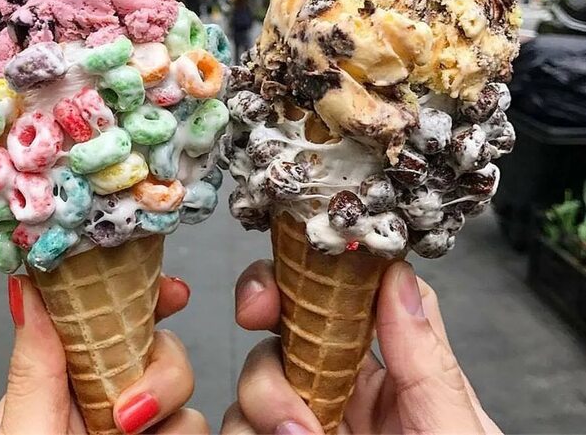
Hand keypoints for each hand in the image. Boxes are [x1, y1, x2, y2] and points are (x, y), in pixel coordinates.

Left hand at [0, 274, 207, 434]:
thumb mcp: (24, 432)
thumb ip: (35, 365)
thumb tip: (28, 285)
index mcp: (70, 382)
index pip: (118, 320)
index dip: (151, 297)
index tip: (174, 293)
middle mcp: (112, 404)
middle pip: (167, 354)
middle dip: (164, 372)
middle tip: (129, 415)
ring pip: (190, 406)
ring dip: (171, 427)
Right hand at [224, 259, 500, 434]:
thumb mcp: (452, 429)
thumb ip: (424, 355)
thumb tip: (397, 272)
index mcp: (383, 375)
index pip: (329, 305)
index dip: (288, 286)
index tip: (265, 299)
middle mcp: (336, 399)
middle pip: (276, 345)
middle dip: (268, 365)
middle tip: (288, 411)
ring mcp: (303, 432)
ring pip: (248, 394)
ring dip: (260, 415)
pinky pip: (239, 432)